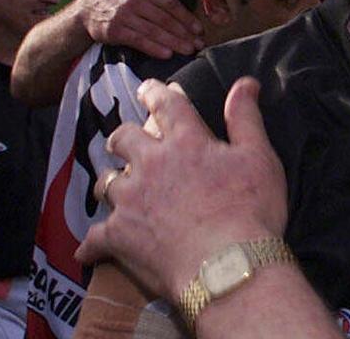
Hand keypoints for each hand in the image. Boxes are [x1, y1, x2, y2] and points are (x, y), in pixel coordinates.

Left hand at [77, 78, 287, 299]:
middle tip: (126, 142)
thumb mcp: (259, 158)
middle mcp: (151, 163)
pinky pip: (94, 237)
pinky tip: (89, 250)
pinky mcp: (118, 236)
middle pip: (123, 138)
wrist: (227, 266)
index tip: (148, 88)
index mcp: (186, 141)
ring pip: (105, 182)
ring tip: (114, 189)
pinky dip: (92, 243)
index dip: (155, 92)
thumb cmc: (251, 210)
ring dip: (110, 183)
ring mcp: (130, 200)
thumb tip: (245, 82)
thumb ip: (245, 118)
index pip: (165, 105)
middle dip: (124, 137)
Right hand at [81, 0, 201, 57]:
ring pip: (153, 31)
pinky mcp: (115, 30)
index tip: (200, 29)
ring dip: (173, 43)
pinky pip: (138, 41)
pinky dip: (153, 48)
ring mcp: (124, 16)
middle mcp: (135, 0)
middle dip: (184, 33)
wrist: (91, 8)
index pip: (171, 4)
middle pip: (165, 19)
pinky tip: (167, 54)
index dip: (187, 18)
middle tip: (198, 44)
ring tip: (188, 51)